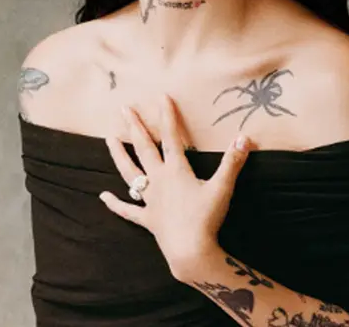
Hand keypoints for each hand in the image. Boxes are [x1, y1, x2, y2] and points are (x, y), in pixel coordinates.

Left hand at [99, 94, 253, 279]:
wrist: (191, 251)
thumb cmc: (206, 219)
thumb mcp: (223, 187)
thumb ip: (233, 161)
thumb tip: (244, 137)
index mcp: (176, 170)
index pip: (170, 137)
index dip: (167, 116)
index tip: (161, 97)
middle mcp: (159, 181)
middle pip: (144, 149)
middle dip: (135, 127)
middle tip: (124, 109)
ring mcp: (150, 200)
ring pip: (130, 173)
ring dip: (119, 155)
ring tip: (109, 139)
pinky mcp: (147, 219)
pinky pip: (128, 210)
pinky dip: (115, 204)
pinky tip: (103, 197)